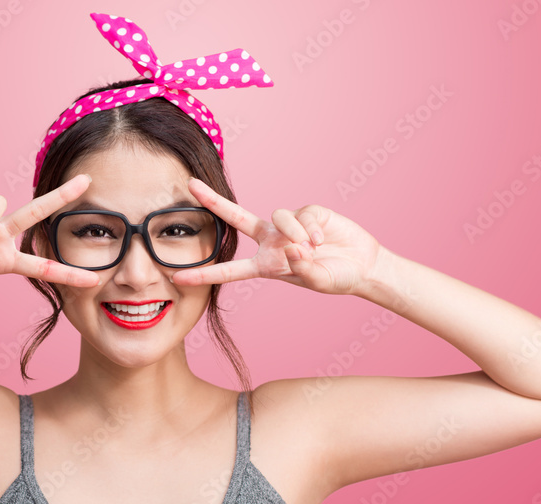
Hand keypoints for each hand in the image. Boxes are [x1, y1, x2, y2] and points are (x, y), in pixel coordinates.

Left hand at [171, 178, 386, 295]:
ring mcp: (287, 225)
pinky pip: (302, 215)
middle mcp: (271, 242)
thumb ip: (302, 267)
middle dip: (212, 201)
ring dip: (296, 234)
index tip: (178, 275)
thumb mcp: (317, 281)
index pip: (229, 270)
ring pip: (279, 218)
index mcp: (266, 265)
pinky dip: (313, 230)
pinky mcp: (308, 212)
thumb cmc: (336, 278)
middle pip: (235, 218)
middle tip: (190, 185)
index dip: (204, 273)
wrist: (363, 265)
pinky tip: (323, 240)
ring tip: (313, 249)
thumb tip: (291, 247)